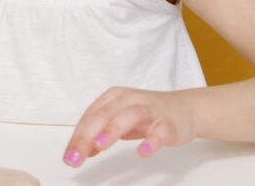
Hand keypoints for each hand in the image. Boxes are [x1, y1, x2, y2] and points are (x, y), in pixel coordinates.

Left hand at [63, 87, 197, 166]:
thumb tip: (81, 150)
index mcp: (112, 98)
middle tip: (76, 156)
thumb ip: (100, 133)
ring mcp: (149, 110)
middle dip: (87, 136)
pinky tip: (143, 151)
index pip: (90, 117)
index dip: (78, 137)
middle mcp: (128, 100)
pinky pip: (160, 131)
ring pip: (129, 116)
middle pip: (104, 115)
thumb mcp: (119, 122)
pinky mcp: (168, 123)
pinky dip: (152, 141)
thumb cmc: (146, 116)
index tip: (69, 157)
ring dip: (112, 130)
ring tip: (99, 145)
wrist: (184, 109)